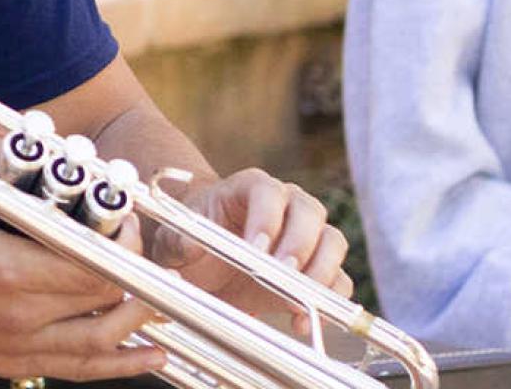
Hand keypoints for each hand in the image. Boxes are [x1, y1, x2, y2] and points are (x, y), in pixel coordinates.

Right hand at [0, 129, 171, 381]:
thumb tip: (16, 127)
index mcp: (6, 269)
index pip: (89, 260)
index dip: (122, 242)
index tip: (125, 220)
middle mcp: (20, 313)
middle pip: (105, 298)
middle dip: (135, 271)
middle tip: (139, 245)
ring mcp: (20, 344)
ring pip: (102, 340)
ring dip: (140, 318)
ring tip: (164, 299)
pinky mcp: (16, 361)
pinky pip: (81, 369)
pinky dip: (122, 363)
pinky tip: (152, 352)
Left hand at [166, 168, 351, 310]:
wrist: (205, 263)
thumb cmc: (191, 240)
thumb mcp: (173, 240)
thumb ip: (178, 240)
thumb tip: (191, 245)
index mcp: (250, 188)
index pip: (268, 191)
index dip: (266, 218)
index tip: (255, 249)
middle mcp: (287, 205)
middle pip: (310, 213)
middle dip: (299, 245)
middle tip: (282, 273)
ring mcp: (308, 236)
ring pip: (332, 242)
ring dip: (320, 273)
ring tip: (296, 303)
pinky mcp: (315, 269)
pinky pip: (337, 281)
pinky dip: (327, 302)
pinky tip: (302, 323)